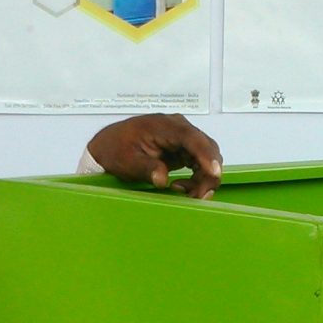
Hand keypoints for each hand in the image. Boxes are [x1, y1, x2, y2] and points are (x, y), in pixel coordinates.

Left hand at [87, 114, 222, 198]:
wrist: (108, 147)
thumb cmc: (116, 150)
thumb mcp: (127, 162)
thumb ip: (146, 168)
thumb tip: (163, 179)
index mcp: (164, 126)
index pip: (192, 138)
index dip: (206, 155)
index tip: (214, 173)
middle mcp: (178, 128)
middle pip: (206, 148)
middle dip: (208, 174)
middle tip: (198, 196)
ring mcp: (182, 138)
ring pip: (207, 157)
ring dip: (204, 178)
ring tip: (187, 194)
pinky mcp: (182, 148)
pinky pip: (199, 162)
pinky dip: (198, 177)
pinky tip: (182, 187)